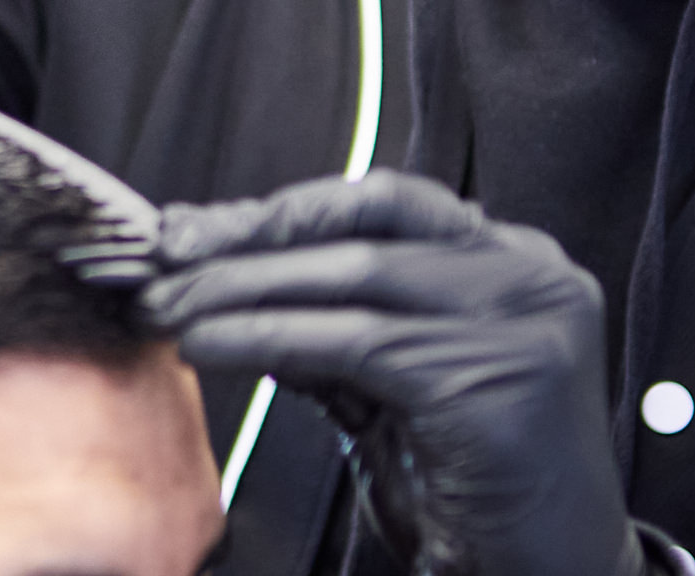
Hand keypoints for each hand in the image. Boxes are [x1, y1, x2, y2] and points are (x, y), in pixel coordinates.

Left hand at [142, 171, 645, 575]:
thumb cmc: (474, 493)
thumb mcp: (391, 388)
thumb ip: (334, 326)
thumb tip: (222, 278)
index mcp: (514, 262)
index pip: (382, 202)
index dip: (282, 209)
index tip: (197, 228)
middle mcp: (530, 276)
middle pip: (365, 223)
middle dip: (251, 237)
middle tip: (164, 259)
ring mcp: (522, 322)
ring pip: (352, 275)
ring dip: (241, 288)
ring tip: (169, 306)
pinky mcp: (492, 378)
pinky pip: (352, 340)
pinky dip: (265, 336)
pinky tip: (208, 344)